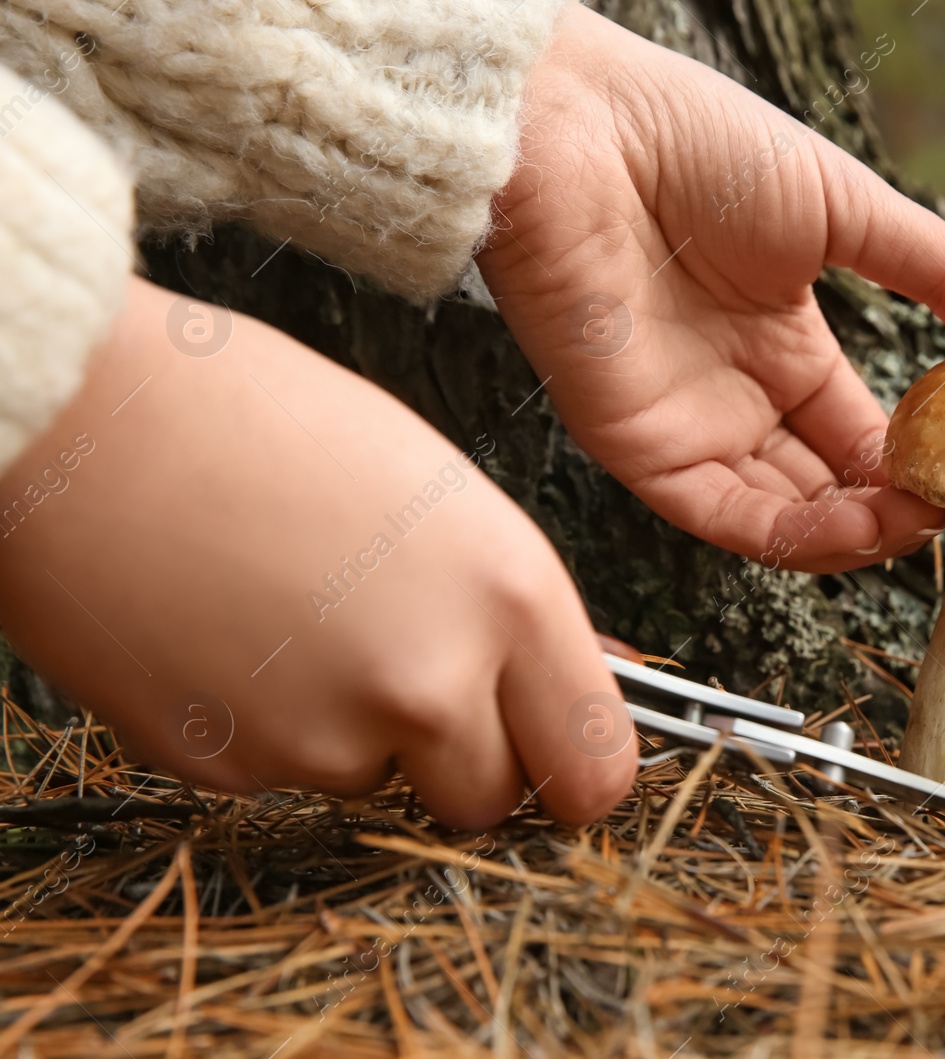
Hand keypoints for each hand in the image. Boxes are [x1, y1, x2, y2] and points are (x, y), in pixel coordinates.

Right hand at [0, 278, 636, 828]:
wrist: (80, 413)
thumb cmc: (260, 418)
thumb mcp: (439, 496)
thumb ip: (513, 610)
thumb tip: (580, 681)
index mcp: (506, 595)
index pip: (595, 764)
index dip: (577, 767)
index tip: (561, 756)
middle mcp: (429, 682)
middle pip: (491, 799)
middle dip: (466, 756)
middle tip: (421, 681)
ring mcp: (321, 736)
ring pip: (378, 784)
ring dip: (359, 735)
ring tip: (301, 620)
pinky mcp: (223, 766)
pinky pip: (282, 775)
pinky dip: (270, 729)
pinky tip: (234, 635)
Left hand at [478, 5, 944, 573]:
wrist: (578, 132)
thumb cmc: (699, 145)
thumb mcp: (849, 210)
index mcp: (785, 342)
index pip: (865, 430)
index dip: (924, 460)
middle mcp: (740, 395)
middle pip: (831, 484)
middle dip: (898, 508)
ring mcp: (692, 426)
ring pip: (785, 517)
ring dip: (856, 533)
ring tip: (922, 523)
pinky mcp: (642, 449)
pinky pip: (726, 519)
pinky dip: (795, 537)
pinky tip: (858, 527)